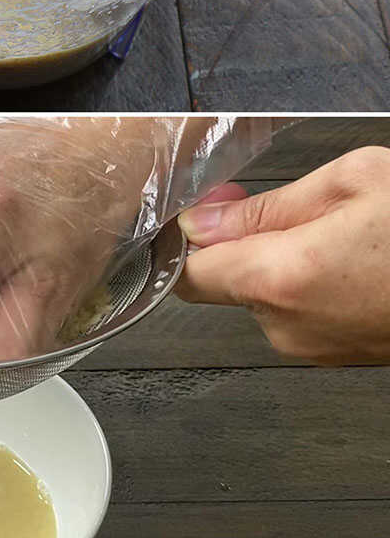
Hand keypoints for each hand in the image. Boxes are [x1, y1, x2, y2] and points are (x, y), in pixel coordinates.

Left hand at [175, 147, 389, 363]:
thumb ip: (268, 205)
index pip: (185, 273)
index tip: (204, 210)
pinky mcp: (337, 355)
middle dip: (244, 240)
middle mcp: (289, 326)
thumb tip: (205, 221)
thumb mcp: (352, 182)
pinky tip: (349, 257)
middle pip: (226, 281)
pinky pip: (296, 311)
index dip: (185, 238)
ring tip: (337, 233)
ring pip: (263, 294)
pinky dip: (309, 283)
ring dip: (283, 260)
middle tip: (292, 206)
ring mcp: (315, 347)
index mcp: (281, 278)